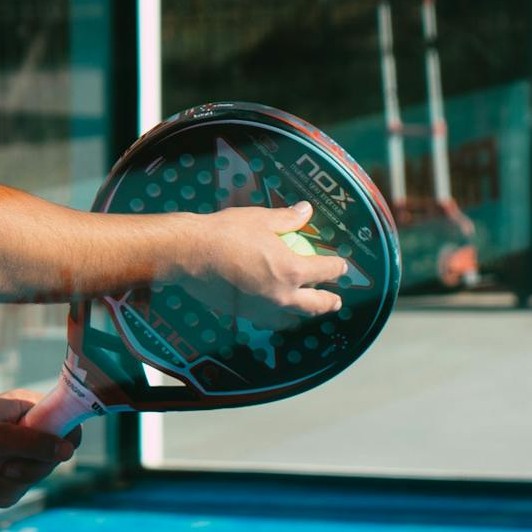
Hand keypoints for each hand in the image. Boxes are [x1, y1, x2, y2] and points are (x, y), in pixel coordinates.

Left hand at [0, 390, 80, 508]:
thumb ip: (34, 443)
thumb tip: (68, 450)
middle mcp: (23, 428)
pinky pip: (15, 491)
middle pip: (49, 459)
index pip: (65, 423)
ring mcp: (12, 451)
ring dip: (7, 486)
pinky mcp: (1, 470)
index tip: (47, 456)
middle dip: (24, 472)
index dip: (61, 443)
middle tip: (3, 468)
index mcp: (26, 409)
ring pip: (31, 479)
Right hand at [179, 200, 349, 330]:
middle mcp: (282, 296)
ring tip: (306, 309)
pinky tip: (273, 310)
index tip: (341, 265)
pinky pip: (268, 320)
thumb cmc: (226, 233)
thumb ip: (288, 219)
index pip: (325, 271)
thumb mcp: (261, 219)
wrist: (190, 254)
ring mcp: (263, 308)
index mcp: (292, 271)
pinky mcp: (244, 314)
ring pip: (293, 318)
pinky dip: (277, 316)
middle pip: (316, 305)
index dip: (337, 267)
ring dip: (304, 314)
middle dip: (330, 302)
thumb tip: (306, 211)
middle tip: (336, 300)